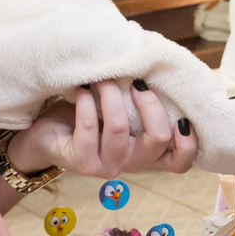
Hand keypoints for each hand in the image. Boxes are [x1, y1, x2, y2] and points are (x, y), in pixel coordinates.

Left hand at [9, 80, 197, 178]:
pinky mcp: (81, 163)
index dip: (188, 143)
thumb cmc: (89, 117)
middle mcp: (131, 164)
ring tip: (102, 79)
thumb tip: (157, 68)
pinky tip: (82, 90)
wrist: (47, 135)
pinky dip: (86, 102)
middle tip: (136, 82)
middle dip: (149, 103)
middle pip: (157, 140)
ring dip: (111, 95)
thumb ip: (141, 102)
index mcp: (146, 154)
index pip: (179, 163)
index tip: (181, 115)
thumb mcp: (122, 110)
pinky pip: (89, 127)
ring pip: (120, 129)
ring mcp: (106, 167)